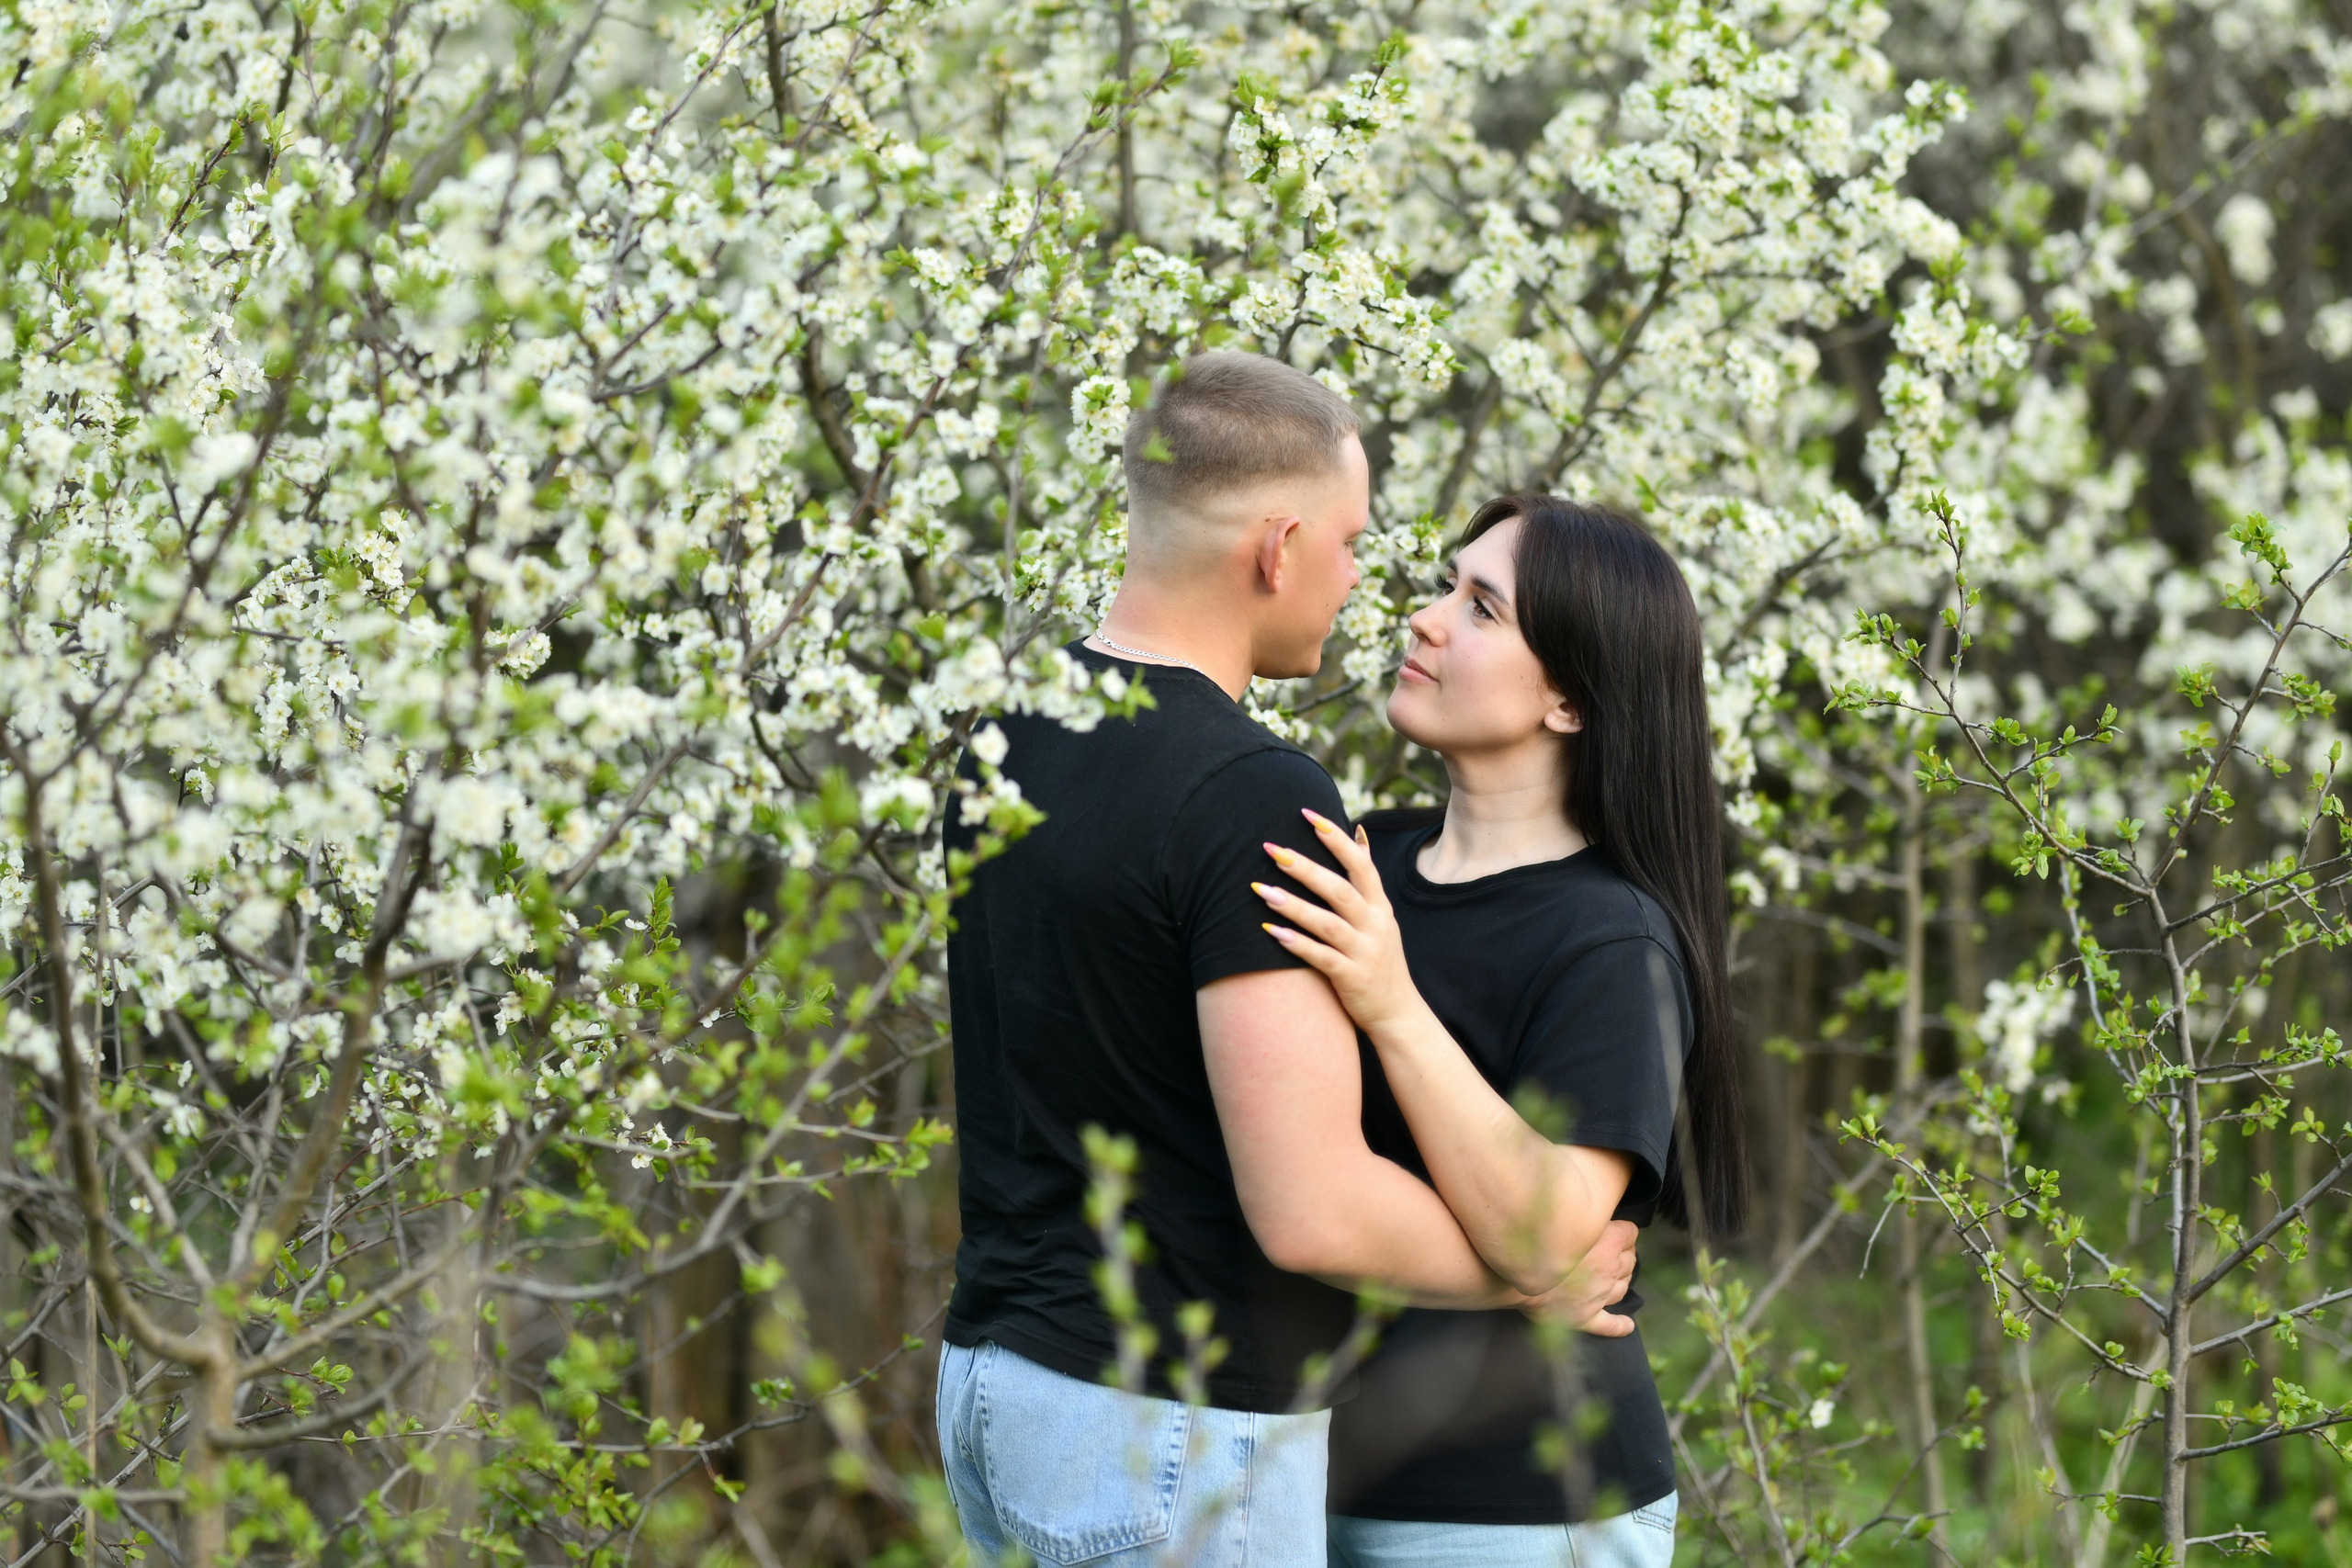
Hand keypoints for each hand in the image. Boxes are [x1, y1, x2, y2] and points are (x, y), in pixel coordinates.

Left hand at [1254, 810, 1424, 1037]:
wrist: (1398, 1013)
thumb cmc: (1380, 958)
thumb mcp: (1381, 915)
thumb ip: (1366, 878)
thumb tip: (1358, 833)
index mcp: (1380, 906)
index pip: (1360, 864)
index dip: (1336, 839)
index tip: (1308, 815)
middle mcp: (1375, 925)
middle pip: (1339, 889)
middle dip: (1305, 867)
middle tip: (1272, 849)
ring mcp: (1364, 952)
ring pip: (1327, 923)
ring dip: (1293, 905)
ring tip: (1261, 889)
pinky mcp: (1351, 978)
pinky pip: (1321, 958)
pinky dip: (1297, 943)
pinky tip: (1271, 931)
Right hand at [1519, 1218, 1638, 1336]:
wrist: (1513, 1276)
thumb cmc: (1536, 1241)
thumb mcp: (1566, 1215)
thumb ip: (1583, 1214)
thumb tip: (1590, 1211)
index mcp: (1609, 1243)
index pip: (1631, 1233)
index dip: (1623, 1229)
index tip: (1614, 1228)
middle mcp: (1609, 1270)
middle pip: (1629, 1260)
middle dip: (1624, 1253)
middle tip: (1611, 1249)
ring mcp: (1599, 1296)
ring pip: (1623, 1287)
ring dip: (1622, 1280)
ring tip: (1614, 1275)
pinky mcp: (1586, 1317)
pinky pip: (1609, 1325)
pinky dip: (1620, 1326)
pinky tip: (1627, 1326)